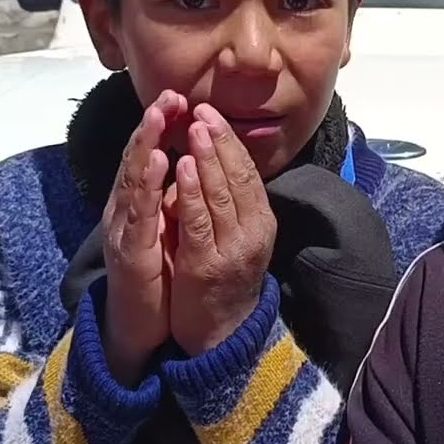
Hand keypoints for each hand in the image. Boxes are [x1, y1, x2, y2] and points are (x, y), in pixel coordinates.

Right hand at [102, 90, 186, 386]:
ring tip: (158, 115)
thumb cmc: (155, 271)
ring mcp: (125, 229)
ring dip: (144, 144)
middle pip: (136, 158)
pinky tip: (155, 162)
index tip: (177, 96)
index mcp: (137, 202)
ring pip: (133, 179)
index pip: (147, 154)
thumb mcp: (166, 227)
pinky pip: (140, 213)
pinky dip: (146, 184)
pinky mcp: (130, 250)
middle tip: (168, 94)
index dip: (160, 125)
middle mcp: (126, 210)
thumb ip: (171, 197)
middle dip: (152, 124)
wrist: (138, 322)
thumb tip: (188, 164)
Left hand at [169, 103, 277, 355]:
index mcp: (261, 221)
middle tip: (204, 111)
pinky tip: (182, 168)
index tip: (212, 113)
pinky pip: (199, 221)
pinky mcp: (208, 264)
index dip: (231, 141)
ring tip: (196, 130)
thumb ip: (231, 204)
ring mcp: (233, 248)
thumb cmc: (225, 278)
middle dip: (220, 141)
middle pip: (238, 177)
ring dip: (208, 159)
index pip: (248, 172)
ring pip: (221, 194)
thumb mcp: (237, 236)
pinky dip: (191, 192)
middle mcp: (254, 231)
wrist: (222, 333)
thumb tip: (218, 164)